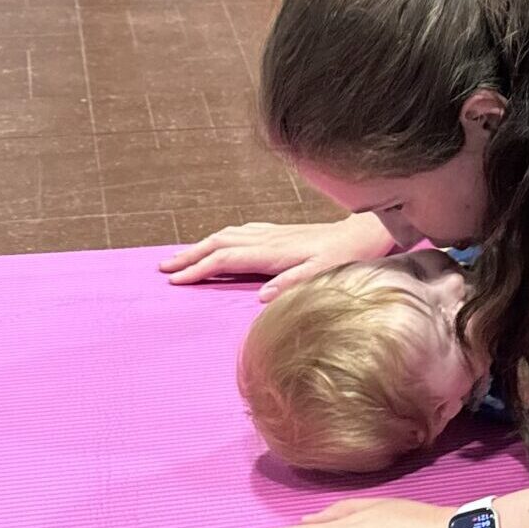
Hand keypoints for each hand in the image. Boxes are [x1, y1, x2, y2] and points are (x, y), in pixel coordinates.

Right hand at [159, 215, 394, 301]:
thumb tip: (262, 296)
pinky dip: (222, 237)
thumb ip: (293, 284)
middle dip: (189, 255)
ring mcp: (273, 232)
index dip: (198, 269)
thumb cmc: (346, 257)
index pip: (225, 259)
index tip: (175, 281)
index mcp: (273, 251)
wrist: (365, 233)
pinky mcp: (280, 231)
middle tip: (163, 269)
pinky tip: (220, 241)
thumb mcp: (323, 274)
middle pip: (218, 243)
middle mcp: (268, 238)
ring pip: (227, 234)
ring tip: (180, 257)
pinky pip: (242, 231)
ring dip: (201, 245)